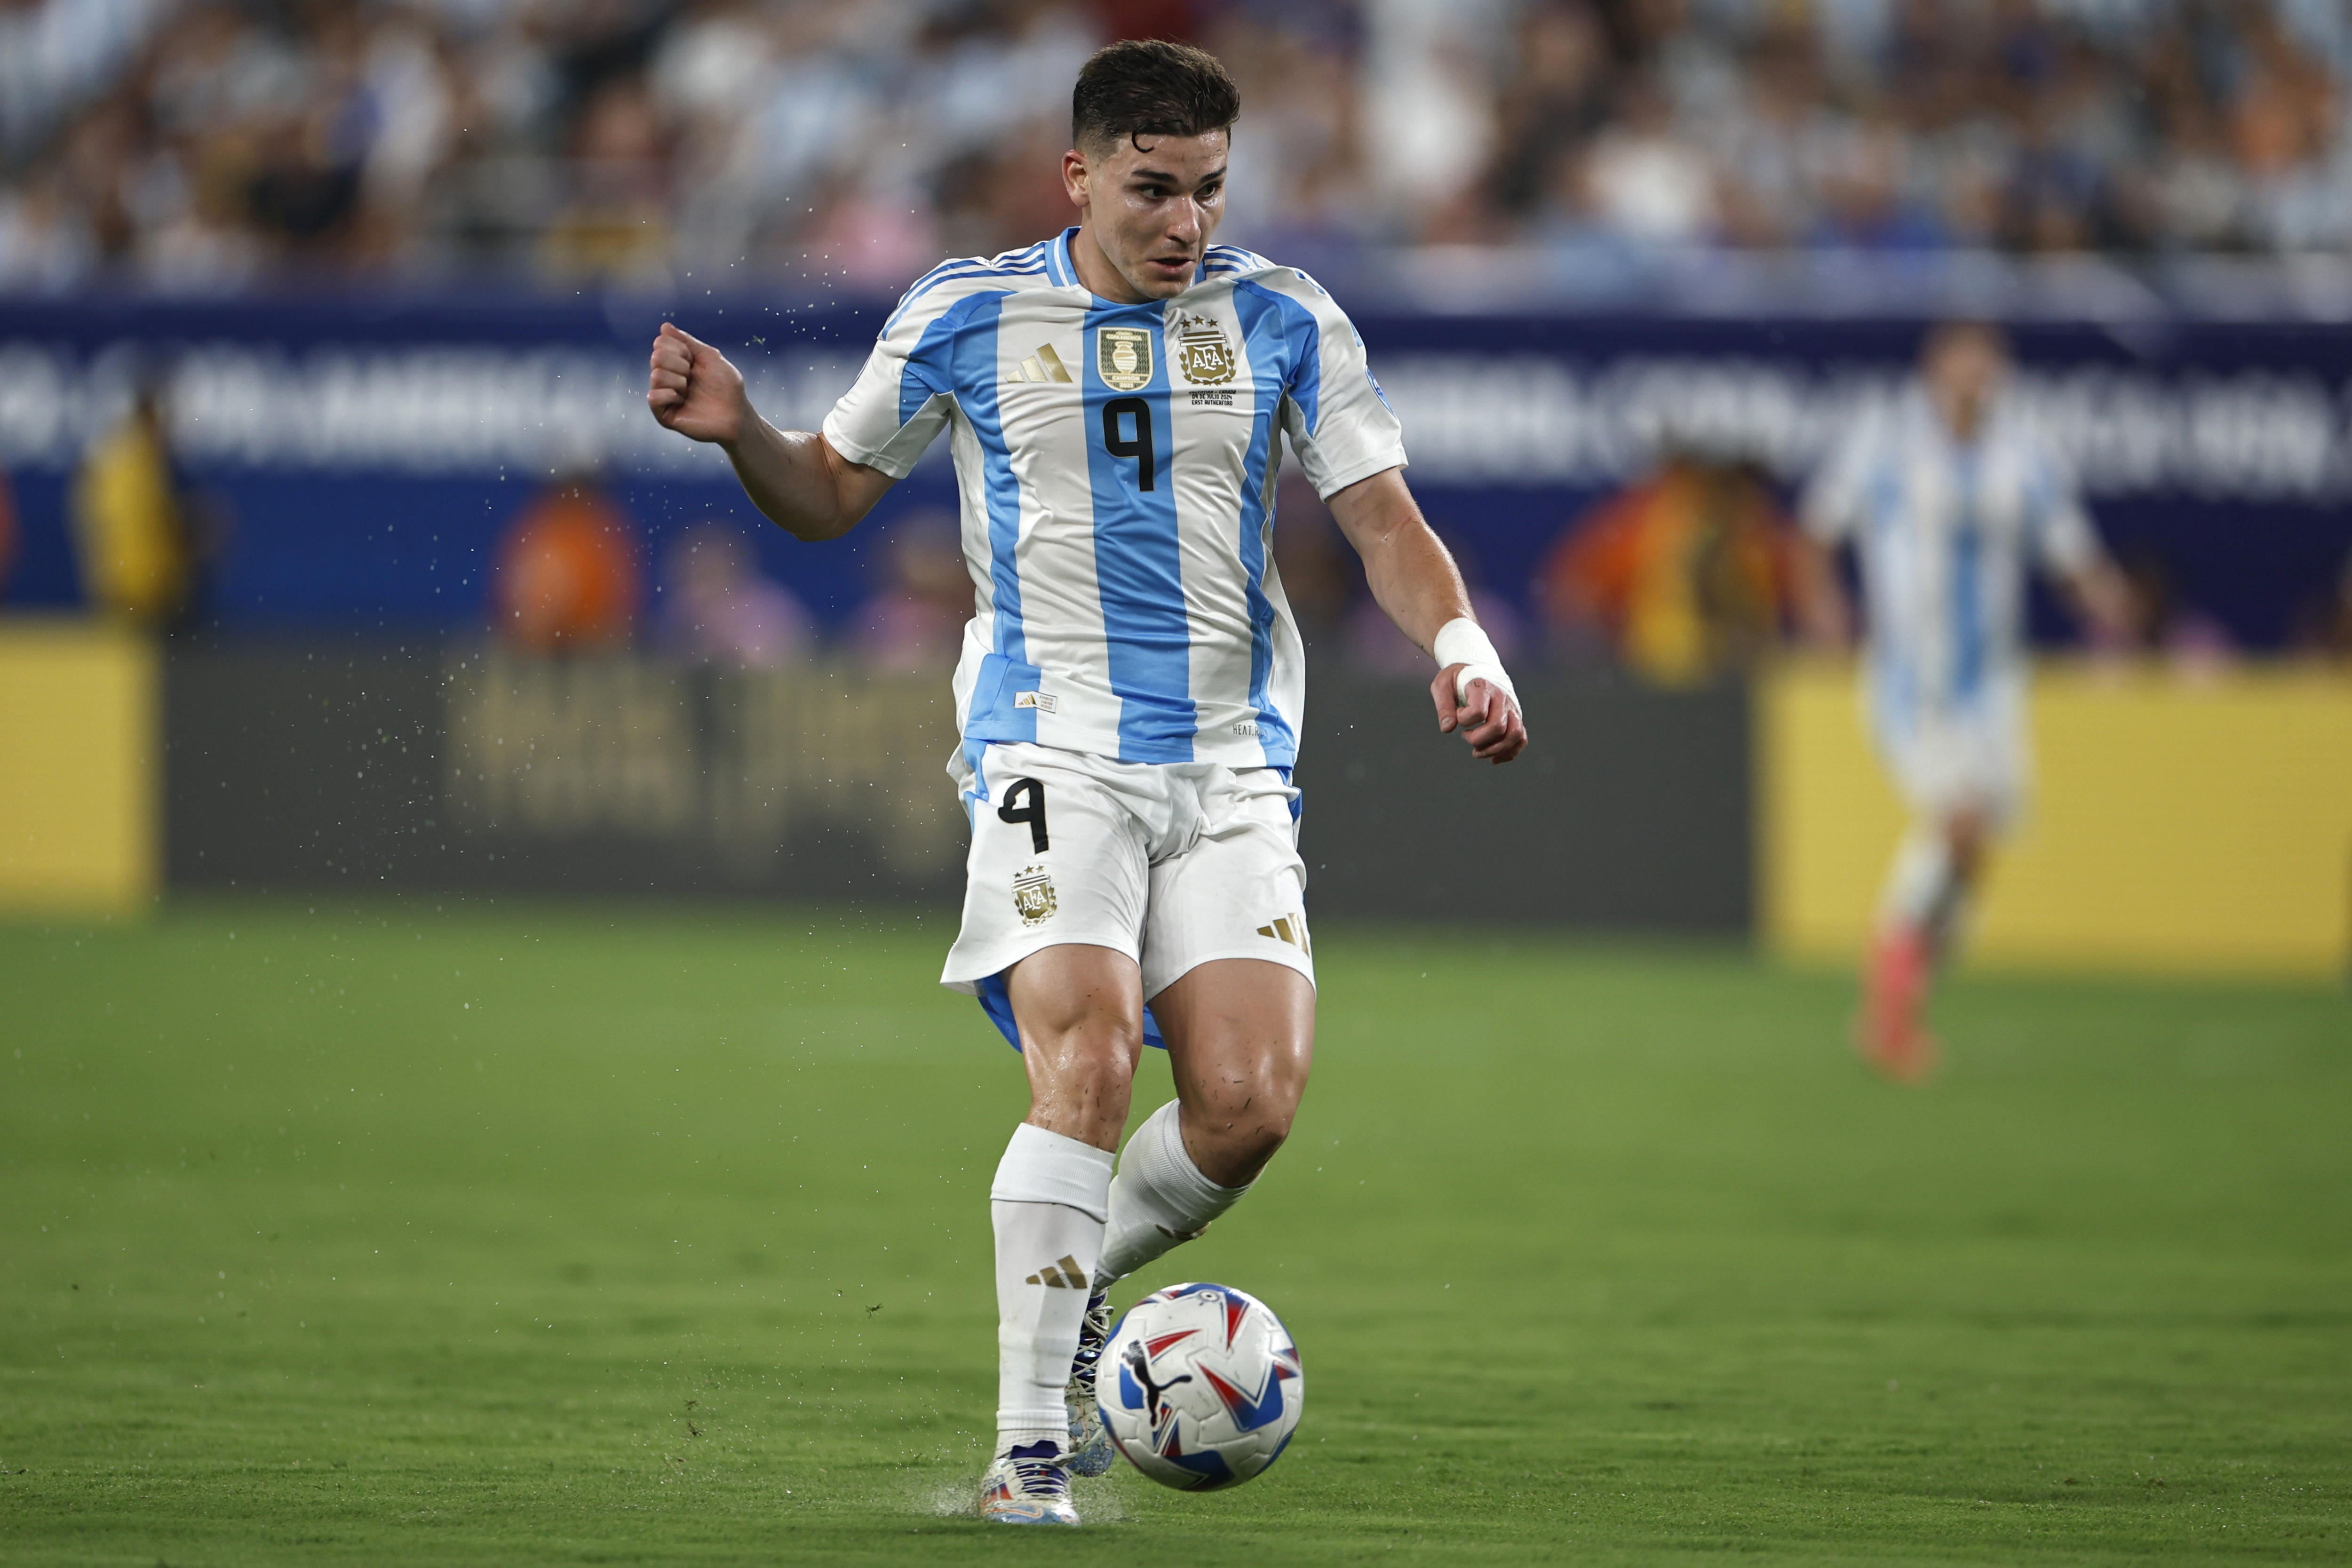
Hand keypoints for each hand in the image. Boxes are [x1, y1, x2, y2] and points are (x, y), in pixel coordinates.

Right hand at [646, 322, 747, 444]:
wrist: (736, 414)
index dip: (679, 348)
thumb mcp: (709, 357)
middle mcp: (668, 377)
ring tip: (689, 391)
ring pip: (655, 375)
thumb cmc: (727, 386)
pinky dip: (668, 395)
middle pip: (656, 357)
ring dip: (678, 381)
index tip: (694, 360)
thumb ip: (687, 341)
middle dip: (679, 364)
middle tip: (693, 376)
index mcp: (676, 361)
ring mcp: (665, 396)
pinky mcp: (664, 414)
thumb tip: (664, 326)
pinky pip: (652, 398)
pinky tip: (681, 399)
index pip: (660, 343)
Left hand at [1431, 665, 1527, 764]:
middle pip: (1498, 727)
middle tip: (1465, 736)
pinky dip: (1509, 753)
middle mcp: (1501, 697)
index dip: (1464, 719)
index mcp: (1482, 687)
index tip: (1457, 714)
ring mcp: (1511, 708)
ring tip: (1477, 752)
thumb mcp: (1442, 686)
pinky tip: (1493, 759)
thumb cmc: (1457, 679)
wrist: (1475, 669)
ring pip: (1515, 734)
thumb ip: (1443, 706)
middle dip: (1478, 739)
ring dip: (1495, 749)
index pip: (1478, 711)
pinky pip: (1521, 739)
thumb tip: (1447, 728)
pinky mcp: (1514, 718)